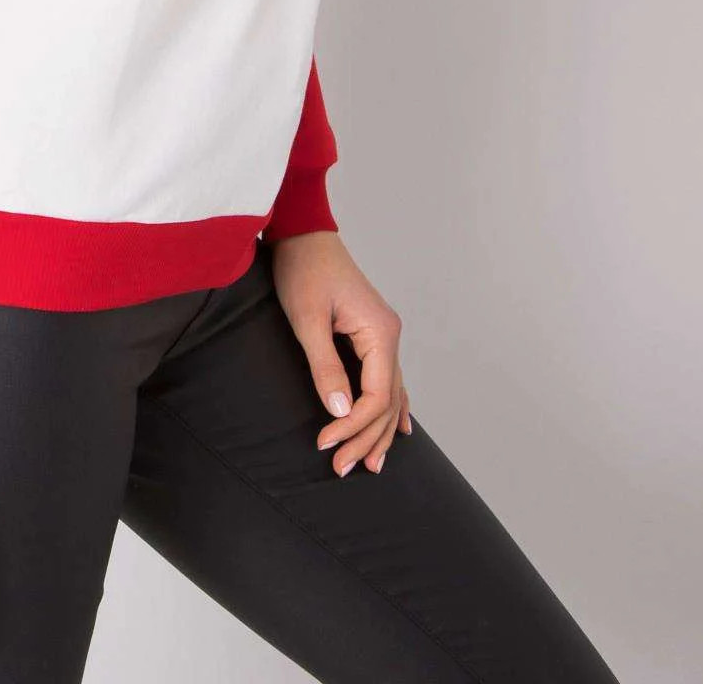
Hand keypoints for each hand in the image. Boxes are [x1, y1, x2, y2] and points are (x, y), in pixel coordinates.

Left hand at [269, 231, 412, 476]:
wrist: (302, 233)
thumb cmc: (302, 270)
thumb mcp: (307, 319)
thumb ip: (325, 367)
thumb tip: (341, 411)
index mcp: (380, 332)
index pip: (376, 396)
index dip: (354, 426)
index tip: (326, 444)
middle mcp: (389, 336)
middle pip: (387, 401)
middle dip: (367, 438)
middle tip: (342, 468)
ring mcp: (383, 334)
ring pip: (390, 394)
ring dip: (380, 430)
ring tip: (371, 465)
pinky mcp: (370, 333)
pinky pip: (388, 379)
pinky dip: (391, 407)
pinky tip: (401, 428)